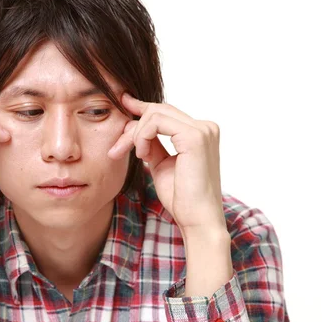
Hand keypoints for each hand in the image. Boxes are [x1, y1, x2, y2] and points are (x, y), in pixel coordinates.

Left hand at [108, 93, 225, 236]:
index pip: (166, 112)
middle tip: (116, 149)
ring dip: (136, 134)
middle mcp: (205, 127)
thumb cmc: (181, 197)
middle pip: (158, 110)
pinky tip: (142, 155)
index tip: (123, 103)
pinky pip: (156, 122)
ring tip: (137, 156)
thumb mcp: (161, 164)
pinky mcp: (195, 137)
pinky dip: (142, 136)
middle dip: (132, 127)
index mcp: (200, 133)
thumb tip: (136, 127)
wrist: (196, 219)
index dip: (142, 106)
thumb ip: (153, 144)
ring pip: (155, 113)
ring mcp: (202, 130)